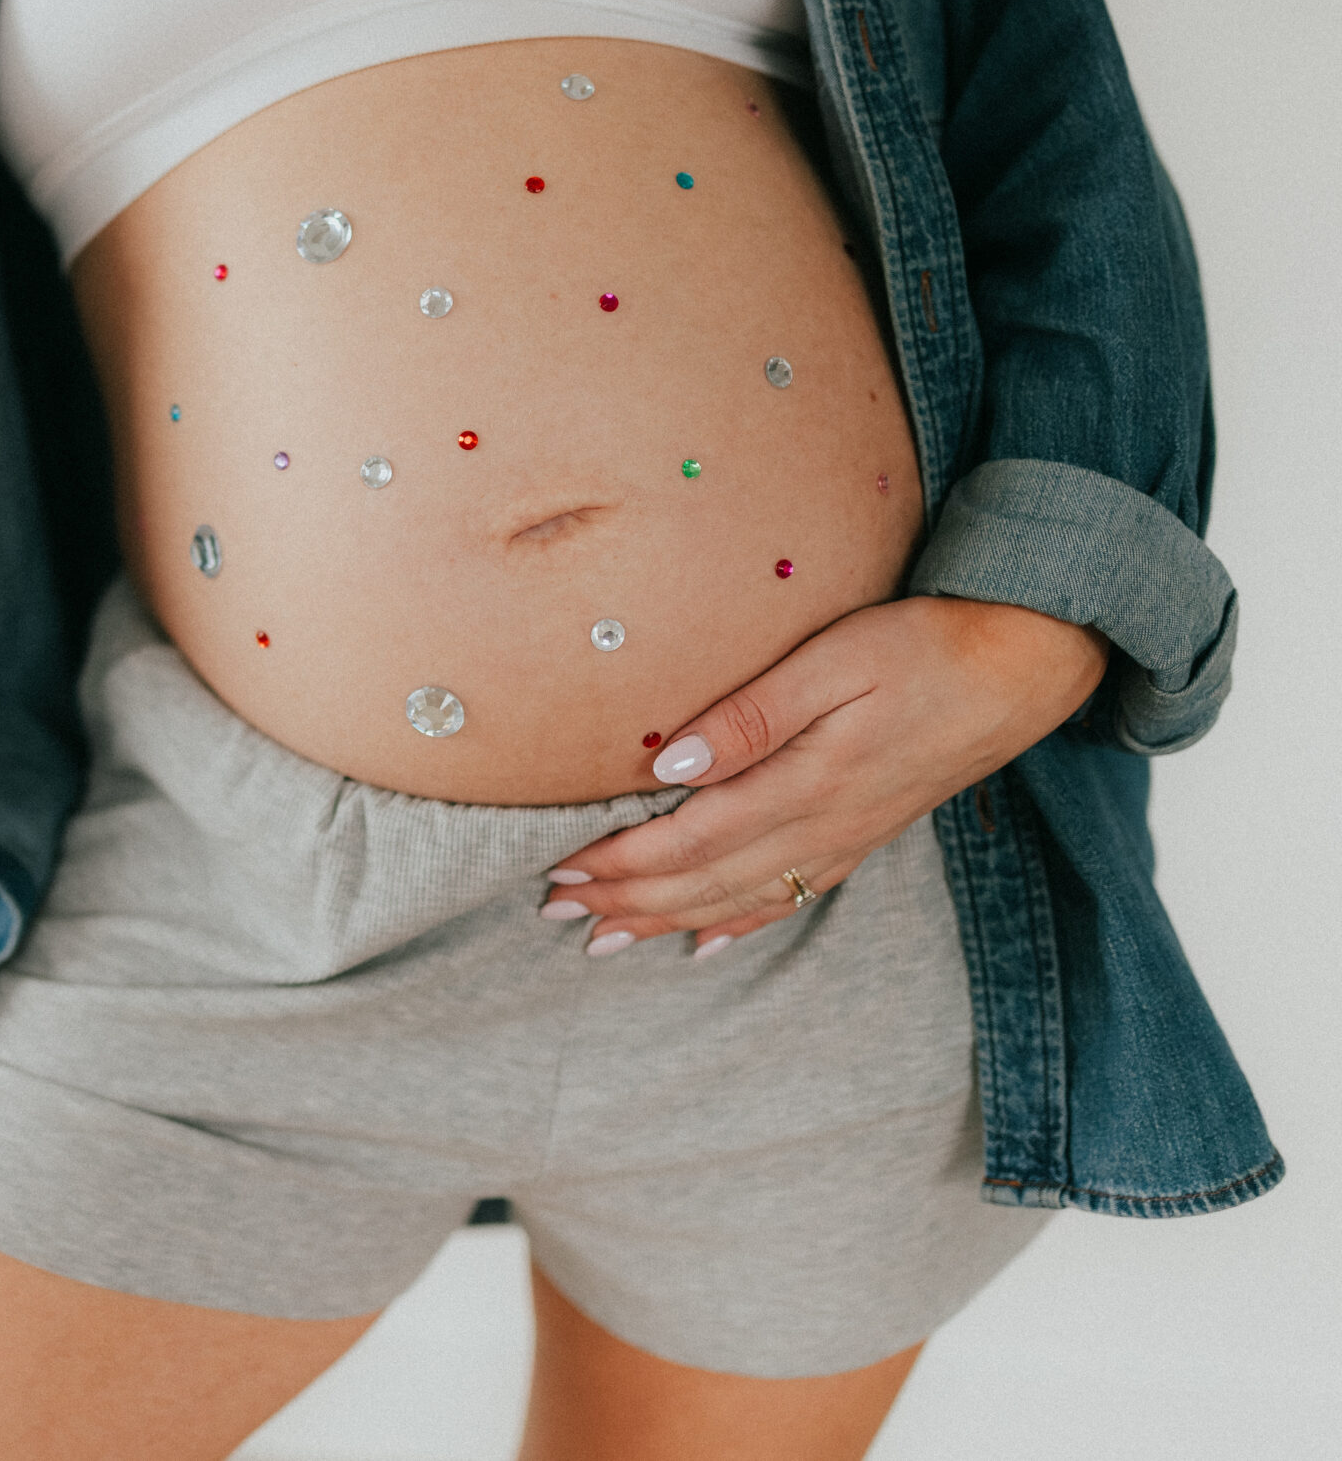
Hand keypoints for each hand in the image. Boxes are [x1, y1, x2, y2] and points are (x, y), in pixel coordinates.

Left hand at [544, 596, 1107, 956]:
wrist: (1029, 660)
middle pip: (704, 883)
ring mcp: (847, 838)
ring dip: (667, 920)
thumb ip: (750, 717)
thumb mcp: (835, 661)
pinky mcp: (865, 833)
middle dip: (625, 901)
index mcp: (806, 786)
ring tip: (605, 937)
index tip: (559, 871)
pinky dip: (739, 924)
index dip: (619, 864)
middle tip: (555, 911)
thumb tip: (668, 768)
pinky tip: (704, 941)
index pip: (688, 843)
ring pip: (740, 900)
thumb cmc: (928, 643)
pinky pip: (791, 897)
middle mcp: (823, 828)